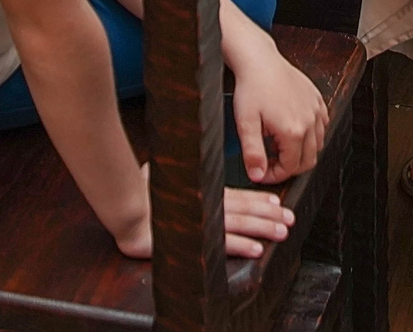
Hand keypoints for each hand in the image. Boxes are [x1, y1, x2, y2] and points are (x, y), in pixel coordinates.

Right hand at [110, 171, 296, 259]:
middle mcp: (204, 203)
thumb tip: (188, 164)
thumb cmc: (140, 190)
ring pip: (238, 223)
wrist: (123, 205)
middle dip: (267, 214)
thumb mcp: (165, 175)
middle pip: (242, 209)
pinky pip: (220, 243)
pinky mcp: (191, 237)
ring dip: (261, 228)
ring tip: (281, 232)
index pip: (235, 196)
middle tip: (289, 219)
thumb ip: (182, 173)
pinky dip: (240, 245)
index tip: (277, 203)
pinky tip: (256, 249)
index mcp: (200, 190)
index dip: (257, 200)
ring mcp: (199, 220)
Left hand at [230, 42, 328, 184]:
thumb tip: (257, 175)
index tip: (263, 173)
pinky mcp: (316, 99)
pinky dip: (312, 134)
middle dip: (290, 167)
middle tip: (271, 163)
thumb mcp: (245, 124)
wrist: (259, 60)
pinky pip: (322, 125)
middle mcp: (309, 121)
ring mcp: (315, 109)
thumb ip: (253, 153)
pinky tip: (294, 129)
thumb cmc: (251, 87)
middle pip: (308, 160)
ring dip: (301, 151)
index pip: (291, 167)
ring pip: (318, 144)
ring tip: (279, 145)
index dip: (276, 175)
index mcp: (293, 130)